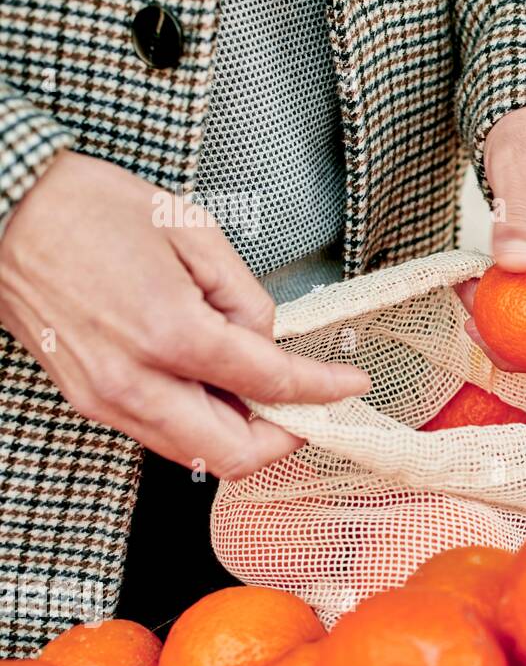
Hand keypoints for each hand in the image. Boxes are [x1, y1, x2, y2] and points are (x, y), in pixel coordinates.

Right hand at [0, 151, 370, 478]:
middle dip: (283, 438)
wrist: (3, 211)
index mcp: (171, 334)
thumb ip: (245, 298)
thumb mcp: (193, 233)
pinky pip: (161, 435)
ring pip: (196, 456)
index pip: (270, 384)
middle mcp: (136, 382)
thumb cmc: (92, 209)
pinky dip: (202, 425)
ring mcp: (106, 400)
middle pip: (234, 455)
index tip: (351, 384)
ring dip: (241, 436)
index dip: (323, 389)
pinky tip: (216, 387)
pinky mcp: (89, 401)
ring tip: (262, 392)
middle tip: (307, 404)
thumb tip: (268, 342)